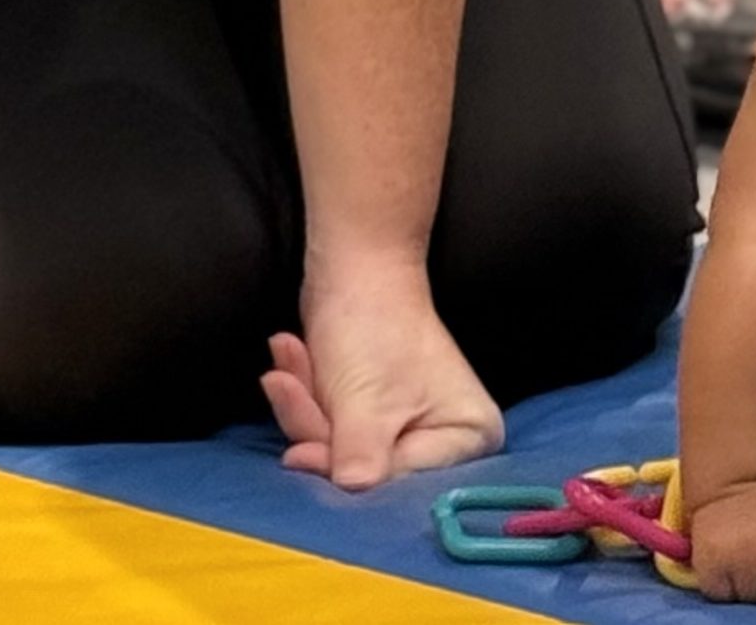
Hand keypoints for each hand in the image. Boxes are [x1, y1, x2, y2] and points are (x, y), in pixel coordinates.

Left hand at [261, 256, 503, 488]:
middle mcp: (448, 438)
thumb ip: (361, 457)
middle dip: (318, 427)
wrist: (354, 265)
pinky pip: (333, 427)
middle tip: (284, 386)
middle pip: (369, 467)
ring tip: (288, 356)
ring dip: (305, 404)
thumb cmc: (376, 327)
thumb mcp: (366, 404)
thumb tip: (352, 491)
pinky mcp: (375, 414)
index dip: (348, 469)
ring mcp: (410, 426)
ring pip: (342, 447)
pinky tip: (291, 355)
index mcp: (470, 436)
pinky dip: (307, 395)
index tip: (300, 453)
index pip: (403, 481)